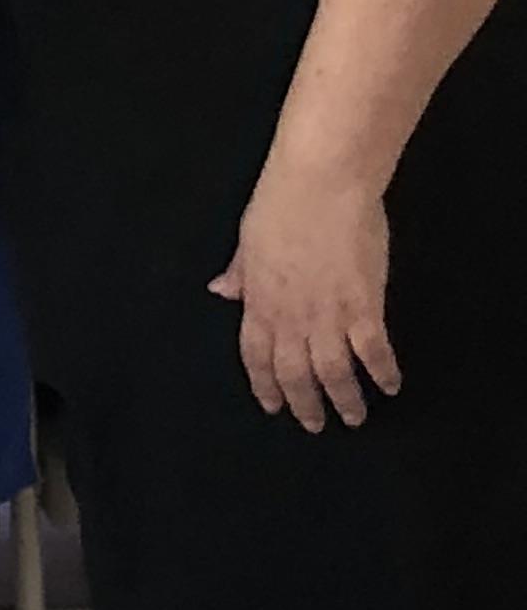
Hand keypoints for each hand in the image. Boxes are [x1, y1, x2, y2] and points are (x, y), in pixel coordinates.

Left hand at [210, 163, 399, 430]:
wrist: (320, 184)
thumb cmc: (280, 204)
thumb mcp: (247, 240)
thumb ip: (239, 273)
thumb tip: (219, 290)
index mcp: (259, 302)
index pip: (256, 356)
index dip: (264, 385)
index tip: (272, 406)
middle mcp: (290, 317)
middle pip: (295, 373)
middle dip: (304, 404)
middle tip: (315, 425)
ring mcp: (328, 314)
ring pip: (333, 373)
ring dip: (344, 400)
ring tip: (354, 418)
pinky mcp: (364, 305)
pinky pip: (373, 350)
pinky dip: (382, 372)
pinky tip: (390, 386)